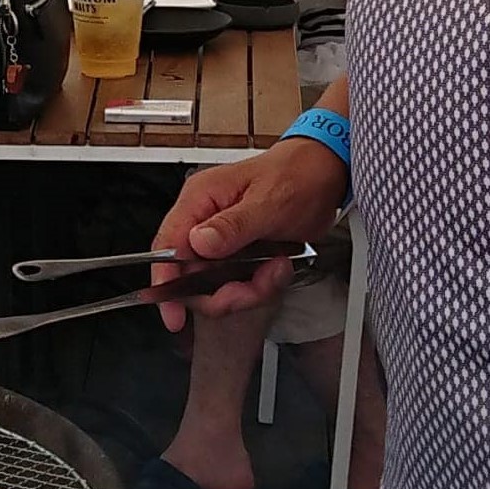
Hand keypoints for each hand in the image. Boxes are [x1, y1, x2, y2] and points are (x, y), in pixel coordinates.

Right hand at [150, 138, 346, 327]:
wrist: (324, 174)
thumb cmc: (297, 174)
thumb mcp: (269, 201)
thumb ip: (233, 224)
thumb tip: (199, 242)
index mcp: (200, 199)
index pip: (168, 246)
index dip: (165, 282)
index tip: (173, 314)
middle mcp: (204, 220)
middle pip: (190, 274)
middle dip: (222, 292)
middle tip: (254, 290)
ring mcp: (220, 238)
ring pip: (214, 284)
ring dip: (246, 290)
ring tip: (275, 272)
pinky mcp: (237, 252)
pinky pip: (235, 281)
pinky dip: (257, 285)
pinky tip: (277, 269)